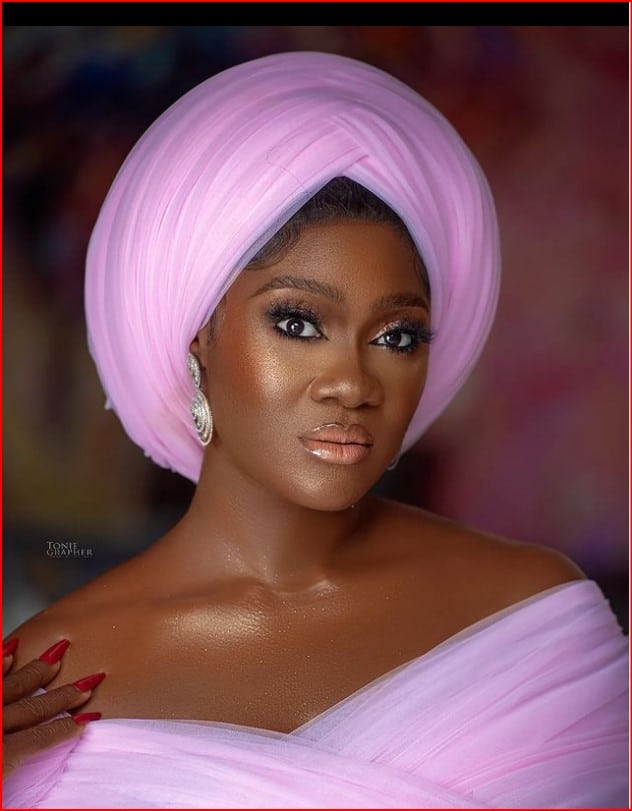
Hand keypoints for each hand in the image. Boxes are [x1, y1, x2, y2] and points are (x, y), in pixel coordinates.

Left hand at [2, 638, 104, 778]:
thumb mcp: (5, 799)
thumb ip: (25, 792)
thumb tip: (49, 790)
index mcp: (4, 755)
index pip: (43, 738)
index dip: (68, 728)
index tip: (90, 716)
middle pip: (35, 707)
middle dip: (65, 694)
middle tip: (89, 679)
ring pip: (12, 684)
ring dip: (38, 669)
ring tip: (59, 652)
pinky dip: (1, 661)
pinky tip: (12, 649)